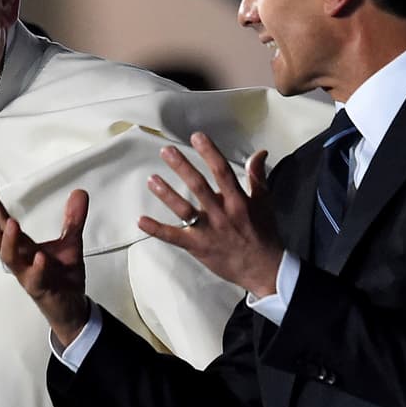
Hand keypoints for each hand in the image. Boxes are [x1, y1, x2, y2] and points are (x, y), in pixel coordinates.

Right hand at [0, 182, 90, 346]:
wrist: (73, 308)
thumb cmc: (63, 275)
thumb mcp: (71, 242)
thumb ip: (73, 218)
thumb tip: (79, 192)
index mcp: (22, 246)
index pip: (1, 222)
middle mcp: (19, 259)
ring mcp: (27, 274)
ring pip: (9, 258)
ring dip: (8, 241)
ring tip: (11, 222)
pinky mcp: (41, 289)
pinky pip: (35, 279)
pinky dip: (37, 268)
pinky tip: (40, 257)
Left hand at [137, 132, 282, 296]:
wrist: (263, 269)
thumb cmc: (263, 233)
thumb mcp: (264, 202)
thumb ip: (258, 176)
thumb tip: (259, 152)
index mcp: (239, 201)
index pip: (222, 172)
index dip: (209, 153)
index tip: (196, 137)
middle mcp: (222, 214)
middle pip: (199, 187)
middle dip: (182, 167)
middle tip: (166, 151)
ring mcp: (209, 231)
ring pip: (184, 210)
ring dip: (166, 194)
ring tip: (151, 179)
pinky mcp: (197, 246)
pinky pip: (174, 237)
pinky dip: (157, 229)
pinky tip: (141, 220)